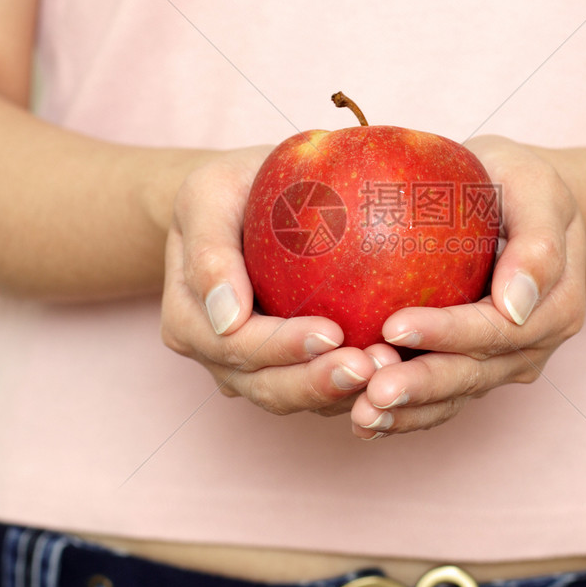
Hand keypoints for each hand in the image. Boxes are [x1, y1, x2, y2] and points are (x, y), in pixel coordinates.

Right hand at [161, 148, 401, 414]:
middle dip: (318, 383)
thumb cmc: (228, 188)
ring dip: (341, 393)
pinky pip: (320, 391)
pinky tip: (396, 371)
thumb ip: (209, 251)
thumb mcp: (206, 195)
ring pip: (296, 398)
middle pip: (267, 386)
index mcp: (189, 321)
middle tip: (370, 366)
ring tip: (389, 372)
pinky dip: (355, 388)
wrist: (245, 197)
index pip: (236, 346)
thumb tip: (227, 317)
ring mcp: (252, 369)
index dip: (283, 347)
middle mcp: (217, 356)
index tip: (333, 332)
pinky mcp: (290, 368)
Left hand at [347, 135, 585, 438]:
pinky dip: (402, 416)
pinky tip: (361, 422)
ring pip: (453, 397)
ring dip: (408, 412)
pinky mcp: (469, 371)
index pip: (496, 329)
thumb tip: (517, 304)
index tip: (393, 326)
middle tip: (372, 390)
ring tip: (361, 416)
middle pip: (473, 374)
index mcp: (555, 308)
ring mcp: (500, 365)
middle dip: (421, 386)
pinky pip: (437, 401)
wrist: (519, 201)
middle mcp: (529, 347)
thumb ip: (537, 244)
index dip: (447, 333)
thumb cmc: (521, 183)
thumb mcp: (538, 188)